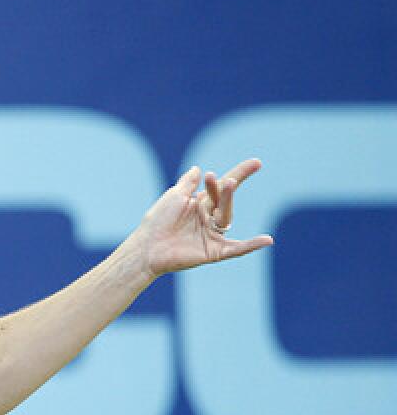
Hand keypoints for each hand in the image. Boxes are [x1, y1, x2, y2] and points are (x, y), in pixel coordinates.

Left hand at [134, 158, 274, 277]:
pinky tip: (268, 240)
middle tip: (227, 180)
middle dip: (225, 189)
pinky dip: (251, 246)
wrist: (146, 247)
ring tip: (229, 185)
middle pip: (224, 200)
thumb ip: (187, 183)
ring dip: (227, 201)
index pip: (223, 187)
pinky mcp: (213, 251)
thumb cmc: (157, 221)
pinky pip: (235, 249)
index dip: (240, 174)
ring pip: (227, 216)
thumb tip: (197, 169)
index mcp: (200, 204)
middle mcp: (208, 219)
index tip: (257, 163)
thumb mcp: (174, 196)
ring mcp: (212, 235)